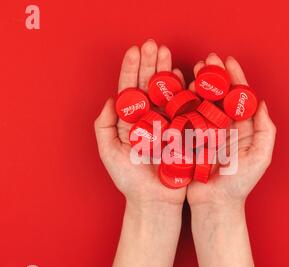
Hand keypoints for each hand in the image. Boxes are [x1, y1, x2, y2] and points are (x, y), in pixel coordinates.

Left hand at [95, 39, 186, 210]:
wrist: (154, 199)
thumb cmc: (130, 180)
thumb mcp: (109, 152)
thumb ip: (104, 126)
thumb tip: (110, 100)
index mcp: (130, 122)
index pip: (130, 90)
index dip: (131, 70)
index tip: (134, 51)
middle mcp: (149, 119)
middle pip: (149, 86)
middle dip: (150, 64)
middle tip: (154, 44)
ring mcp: (167, 124)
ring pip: (166, 93)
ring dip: (166, 72)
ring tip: (167, 53)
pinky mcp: (182, 132)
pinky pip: (183, 108)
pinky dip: (183, 91)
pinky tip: (182, 75)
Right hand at [187, 53, 275, 211]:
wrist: (214, 204)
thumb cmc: (239, 184)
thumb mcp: (260, 157)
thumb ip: (265, 130)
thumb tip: (261, 103)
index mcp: (242, 129)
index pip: (239, 98)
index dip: (235, 78)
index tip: (228, 61)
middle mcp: (224, 127)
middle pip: (219, 96)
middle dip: (213, 77)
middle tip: (206, 60)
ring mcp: (205, 133)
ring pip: (202, 103)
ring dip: (198, 86)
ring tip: (192, 71)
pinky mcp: (190, 141)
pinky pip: (187, 118)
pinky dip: (183, 104)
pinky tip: (180, 91)